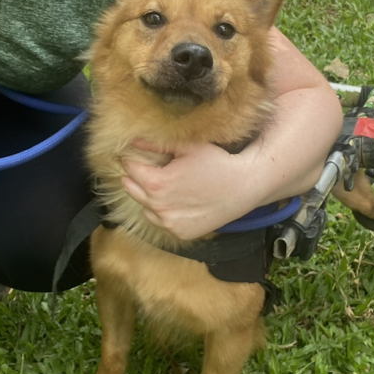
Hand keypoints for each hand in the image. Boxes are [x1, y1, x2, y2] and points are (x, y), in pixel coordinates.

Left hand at [121, 140, 261, 240]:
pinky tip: (176, 200)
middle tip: (149, 168)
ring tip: (164, 184)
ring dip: (147, 196)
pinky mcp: (180, 233)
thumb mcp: (186, 147)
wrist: (243, 187)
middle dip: (135, 177)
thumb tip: (133, 139)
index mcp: (156, 183)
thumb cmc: (216, 162)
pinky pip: (160, 221)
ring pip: (144, 207)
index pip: (129, 168)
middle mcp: (158, 208)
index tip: (136, 154)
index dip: (132, 159)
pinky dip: (162, 212)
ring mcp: (169, 224)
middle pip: (131, 188)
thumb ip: (156, 144)